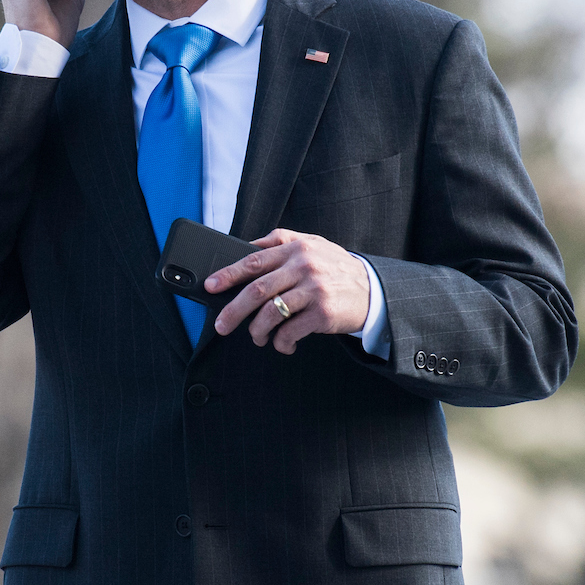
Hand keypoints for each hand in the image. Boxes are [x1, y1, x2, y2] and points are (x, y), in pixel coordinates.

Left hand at [207, 229, 373, 352]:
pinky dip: (281, 342)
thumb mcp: (312, 244)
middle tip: (221, 325)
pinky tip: (283, 344)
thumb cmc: (335, 269)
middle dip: (233, 310)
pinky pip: (290, 332)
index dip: (228, 274)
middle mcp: (304, 267)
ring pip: (271, 314)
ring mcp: (314, 290)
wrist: (373, 289)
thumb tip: (246, 246)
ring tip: (258, 338)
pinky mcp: (323, 313)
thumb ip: (281, 241)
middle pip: (257, 290)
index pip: (253, 261)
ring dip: (258, 331)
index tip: (210, 286)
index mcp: (296, 248)